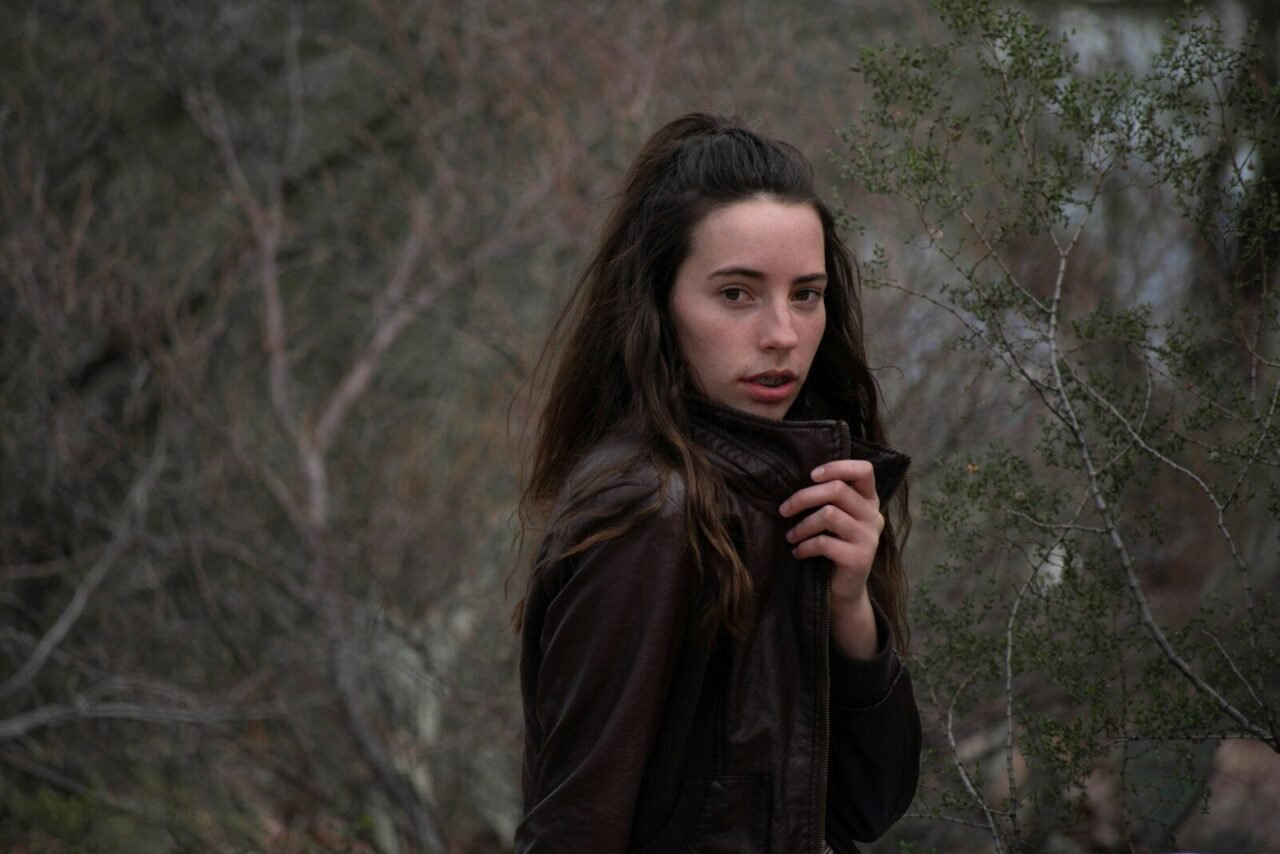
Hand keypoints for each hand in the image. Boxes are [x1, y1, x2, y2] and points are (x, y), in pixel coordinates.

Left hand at [779, 460, 882, 657]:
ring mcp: (869, 537)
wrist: (843, 590)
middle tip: (783, 510)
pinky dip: (805, 546)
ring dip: (802, 525)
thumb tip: (795, 477)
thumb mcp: (835, 519)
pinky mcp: (860, 559)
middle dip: (803, 497)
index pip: (864, 470)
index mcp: (869, 500)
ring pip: (828, 515)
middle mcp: (873, 515)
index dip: (837, 466)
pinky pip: (825, 543)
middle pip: (837, 490)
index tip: (811, 475)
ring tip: (791, 536)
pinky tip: (798, 552)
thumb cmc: (833, 547)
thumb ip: (829, 498)